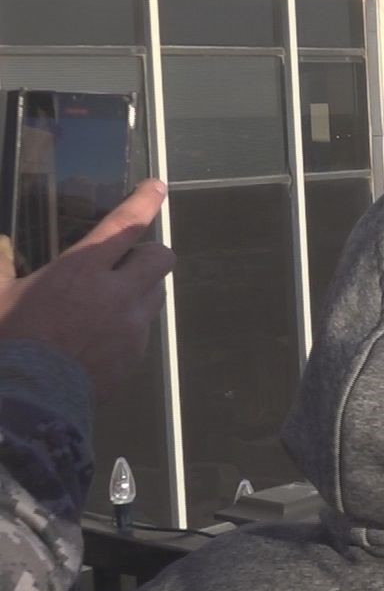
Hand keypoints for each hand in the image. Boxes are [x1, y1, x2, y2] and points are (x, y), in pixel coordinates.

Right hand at [0, 180, 174, 396]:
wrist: (30, 403)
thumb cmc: (10, 342)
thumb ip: (0, 266)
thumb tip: (0, 246)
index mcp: (81, 270)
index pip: (123, 225)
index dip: (143, 202)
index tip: (157, 187)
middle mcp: (117, 293)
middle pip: (160, 257)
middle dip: (148, 253)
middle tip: (126, 262)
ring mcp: (132, 326)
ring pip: (156, 293)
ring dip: (140, 290)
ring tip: (108, 303)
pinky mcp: (137, 355)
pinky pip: (143, 329)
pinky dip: (129, 326)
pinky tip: (101, 339)